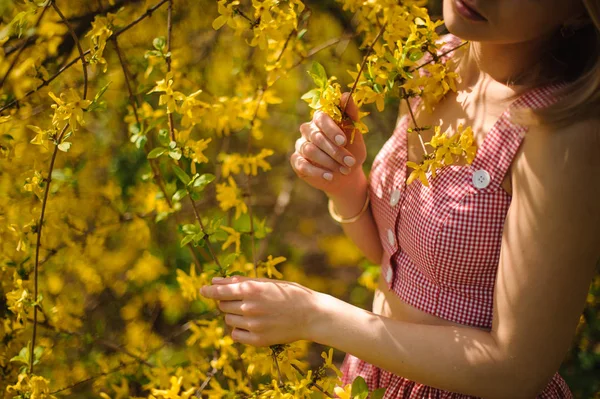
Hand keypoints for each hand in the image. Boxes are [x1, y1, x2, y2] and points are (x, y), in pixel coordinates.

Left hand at [199, 275, 320, 346]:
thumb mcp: (266, 282)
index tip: (203, 290)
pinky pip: (235, 334)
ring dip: (235, 315)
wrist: (311, 315)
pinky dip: (240, 329)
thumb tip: (215, 282)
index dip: (208, 291)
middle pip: (223, 305)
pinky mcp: (257, 340)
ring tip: (254, 312)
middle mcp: (249, 307)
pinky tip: (254, 324)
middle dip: (228, 301)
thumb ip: (240, 281)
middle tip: (245, 300)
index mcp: (251, 289)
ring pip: (228, 319)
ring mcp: (252, 325)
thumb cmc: (289, 294)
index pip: (219, 291)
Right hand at [291, 92, 366, 196]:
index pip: (321, 117)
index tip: (343, 141)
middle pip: (316, 136)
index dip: (331, 129)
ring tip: (343, 170)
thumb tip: (345, 95)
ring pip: (309, 150)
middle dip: (334, 151)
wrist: (346, 174)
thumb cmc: (351, 150)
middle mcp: (308, 130)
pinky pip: (302, 164)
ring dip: (328, 161)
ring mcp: (301, 145)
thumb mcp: (355, 133)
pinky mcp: (296, 161)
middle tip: (349, 162)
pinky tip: (329, 176)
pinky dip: (317, 171)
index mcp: (321, 119)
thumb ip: (351, 114)